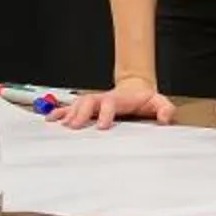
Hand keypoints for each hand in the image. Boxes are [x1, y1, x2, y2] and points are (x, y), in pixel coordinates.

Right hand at [49, 75, 173, 129]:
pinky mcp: (88, 107)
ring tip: (57, 124)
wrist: (136, 89)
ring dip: (67, 113)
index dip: (106, 113)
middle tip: (72, 126)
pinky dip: (60, 112)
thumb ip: (164, 109)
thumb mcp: (159, 102)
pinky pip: (72, 108)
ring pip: (77, 104)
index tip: (102, 126)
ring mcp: (94, 102)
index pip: (110, 103)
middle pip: (88, 102)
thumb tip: (165, 118)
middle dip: (80, 113)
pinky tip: (50, 120)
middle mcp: (103, 99)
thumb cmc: (145, 99)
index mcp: (119, 99)